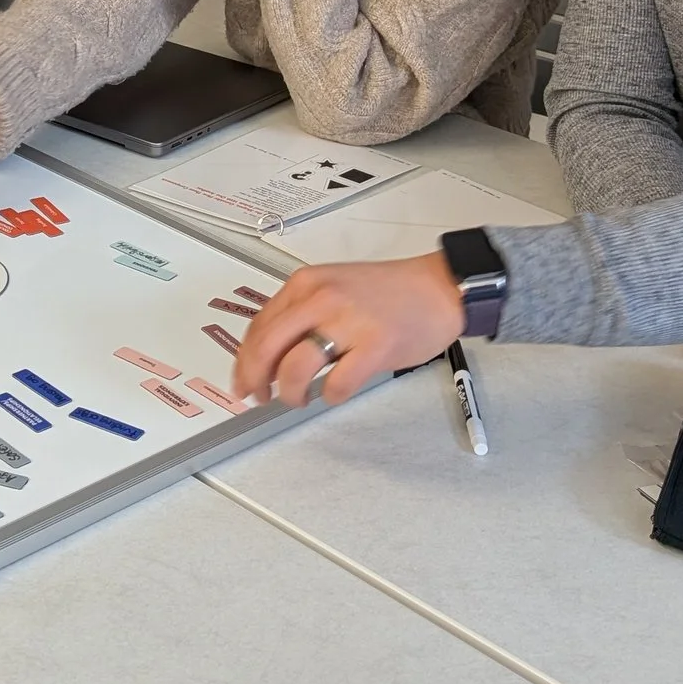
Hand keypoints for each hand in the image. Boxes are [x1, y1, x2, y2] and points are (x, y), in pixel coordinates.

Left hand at [234, 253, 463, 407]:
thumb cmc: (387, 293)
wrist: (438, 288)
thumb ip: (301, 314)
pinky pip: (337, 383)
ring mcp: (347, 321)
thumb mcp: (332, 288)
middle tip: (259, 398)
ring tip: (299, 399)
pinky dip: (329, 395)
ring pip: (295, 368)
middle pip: (266, 348)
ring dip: (290, 393)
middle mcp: (319, 299)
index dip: (244, 361)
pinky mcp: (375, 345)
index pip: (258, 327)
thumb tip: (270, 354)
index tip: (244, 380)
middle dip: (255, 380)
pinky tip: (334, 392)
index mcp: (305, 285)